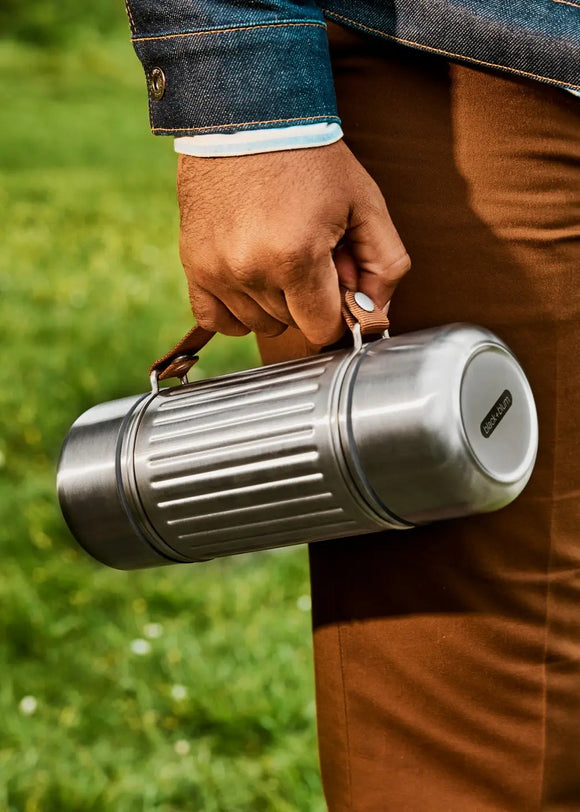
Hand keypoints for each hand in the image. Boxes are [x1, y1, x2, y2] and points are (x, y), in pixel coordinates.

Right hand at [177, 139, 409, 345]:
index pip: (322, 329)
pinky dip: (237, 311)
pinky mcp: (193, 264)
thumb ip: (384, 266)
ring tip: (278, 254)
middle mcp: (250, 270)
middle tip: (309, 252)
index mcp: (297, 257)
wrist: (248, 114)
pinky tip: (251, 281)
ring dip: (274, 303)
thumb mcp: (366, 204)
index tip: (337, 282)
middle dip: (308, 299)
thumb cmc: (312, 159)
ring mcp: (216, 270)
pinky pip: (216, 321)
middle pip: (291, 325)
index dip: (337, 312)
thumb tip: (373, 318)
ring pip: (257, 324)